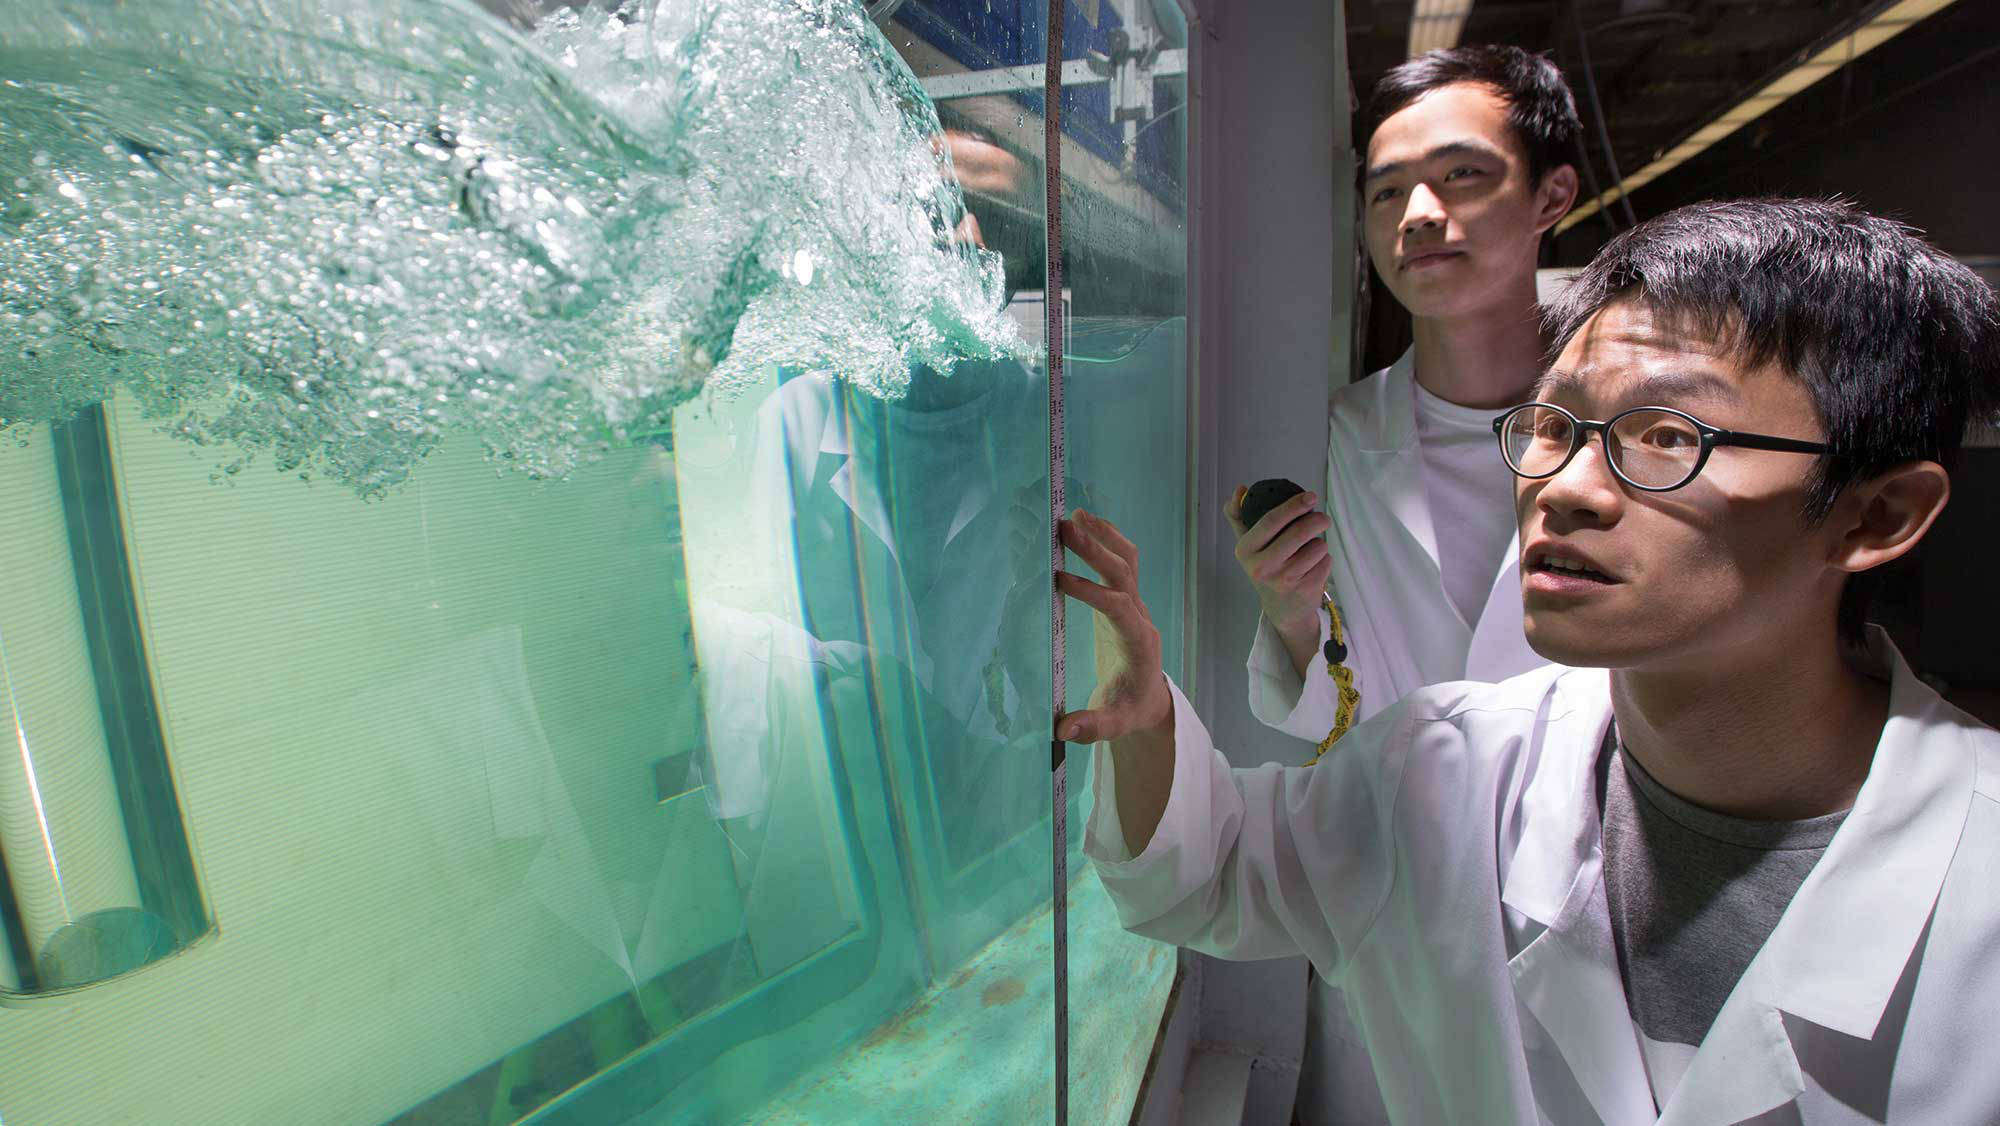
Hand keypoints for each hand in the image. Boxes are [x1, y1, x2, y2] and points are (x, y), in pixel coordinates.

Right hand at [1055, 509, 1171, 742]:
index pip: (1118, 608)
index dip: (1091, 591)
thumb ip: (1091, 727)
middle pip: (1123, 574)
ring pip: (1127, 561)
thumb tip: (1062, 730)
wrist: (1150, 699)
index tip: (1060, 579)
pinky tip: (1086, 523)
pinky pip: (1123, 563)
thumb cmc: (1130, 710)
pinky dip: (1108, 539)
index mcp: (1138, 644)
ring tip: (1075, 515)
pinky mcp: (1126, 599)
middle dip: (1096, 549)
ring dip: (1104, 536)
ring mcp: (1136, 605)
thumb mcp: (1114, 724)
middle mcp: (1140, 617)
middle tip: (1064, 528)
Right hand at [1226, 484, 1330, 643]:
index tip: (1311, 496)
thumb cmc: (1265, 567)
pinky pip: (1325, 562)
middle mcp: (1262, 566)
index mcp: (1245, 550)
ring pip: (1317, 547)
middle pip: (1299, 532)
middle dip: (1317, 520)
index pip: (1271, 521)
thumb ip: (1239, 515)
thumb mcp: (1248, 544)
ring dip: (1321, 542)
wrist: (1281, 608)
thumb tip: (1240, 488)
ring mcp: (1284, 580)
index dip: (1293, 505)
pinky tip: (1315, 565)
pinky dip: (1325, 559)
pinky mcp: (1304, 590)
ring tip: (1313, 548)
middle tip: (1323, 518)